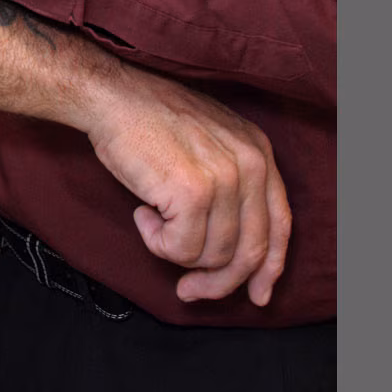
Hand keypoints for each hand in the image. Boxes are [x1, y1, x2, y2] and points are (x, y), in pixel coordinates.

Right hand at [83, 58, 291, 305]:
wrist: (111, 97)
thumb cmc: (148, 121)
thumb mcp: (210, 143)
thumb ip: (232, 188)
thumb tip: (234, 254)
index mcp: (258, 151)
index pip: (280, 225)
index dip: (269, 267)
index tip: (256, 294)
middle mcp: (251, 164)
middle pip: (250, 251)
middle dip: (218, 281)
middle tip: (189, 289)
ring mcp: (224, 178)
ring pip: (213, 256)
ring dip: (175, 250)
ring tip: (152, 219)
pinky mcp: (193, 193)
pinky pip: (180, 249)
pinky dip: (156, 243)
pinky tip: (142, 214)